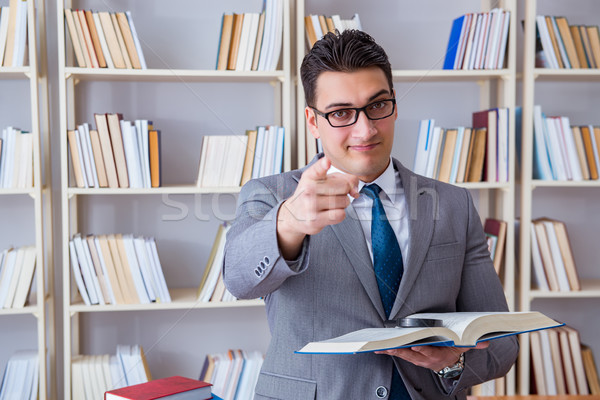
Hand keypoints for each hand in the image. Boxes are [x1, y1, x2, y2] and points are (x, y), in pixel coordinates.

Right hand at [277, 156, 358, 258]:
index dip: (323, 165)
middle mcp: (308, 190)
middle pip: (344, 186)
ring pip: (344, 201)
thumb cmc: (312, 194)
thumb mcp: (323, 180)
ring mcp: (311, 205)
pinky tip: (330, 212)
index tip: (327, 162)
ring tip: (331, 203)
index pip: (318, 169)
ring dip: (343, 203)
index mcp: (310, 176)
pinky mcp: (316, 220)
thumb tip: (355, 192)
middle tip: (335, 193)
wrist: (294, 214)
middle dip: (345, 190)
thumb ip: (344, 178)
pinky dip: (340, 214)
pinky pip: (340, 214)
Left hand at [374, 341, 488, 371]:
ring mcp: (418, 360)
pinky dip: (390, 350)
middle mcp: (426, 360)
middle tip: (390, 346)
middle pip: (412, 354)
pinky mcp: (411, 357)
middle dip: (400, 350)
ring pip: (403, 355)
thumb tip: (485, 341)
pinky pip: (399, 354)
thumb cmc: (454, 349)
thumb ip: (473, 344)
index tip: (416, 346)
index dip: (423, 350)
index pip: (430, 352)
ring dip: (392, 351)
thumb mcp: (465, 346)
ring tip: (380, 347)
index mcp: (439, 357)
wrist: (450, 362)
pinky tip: (379, 347)